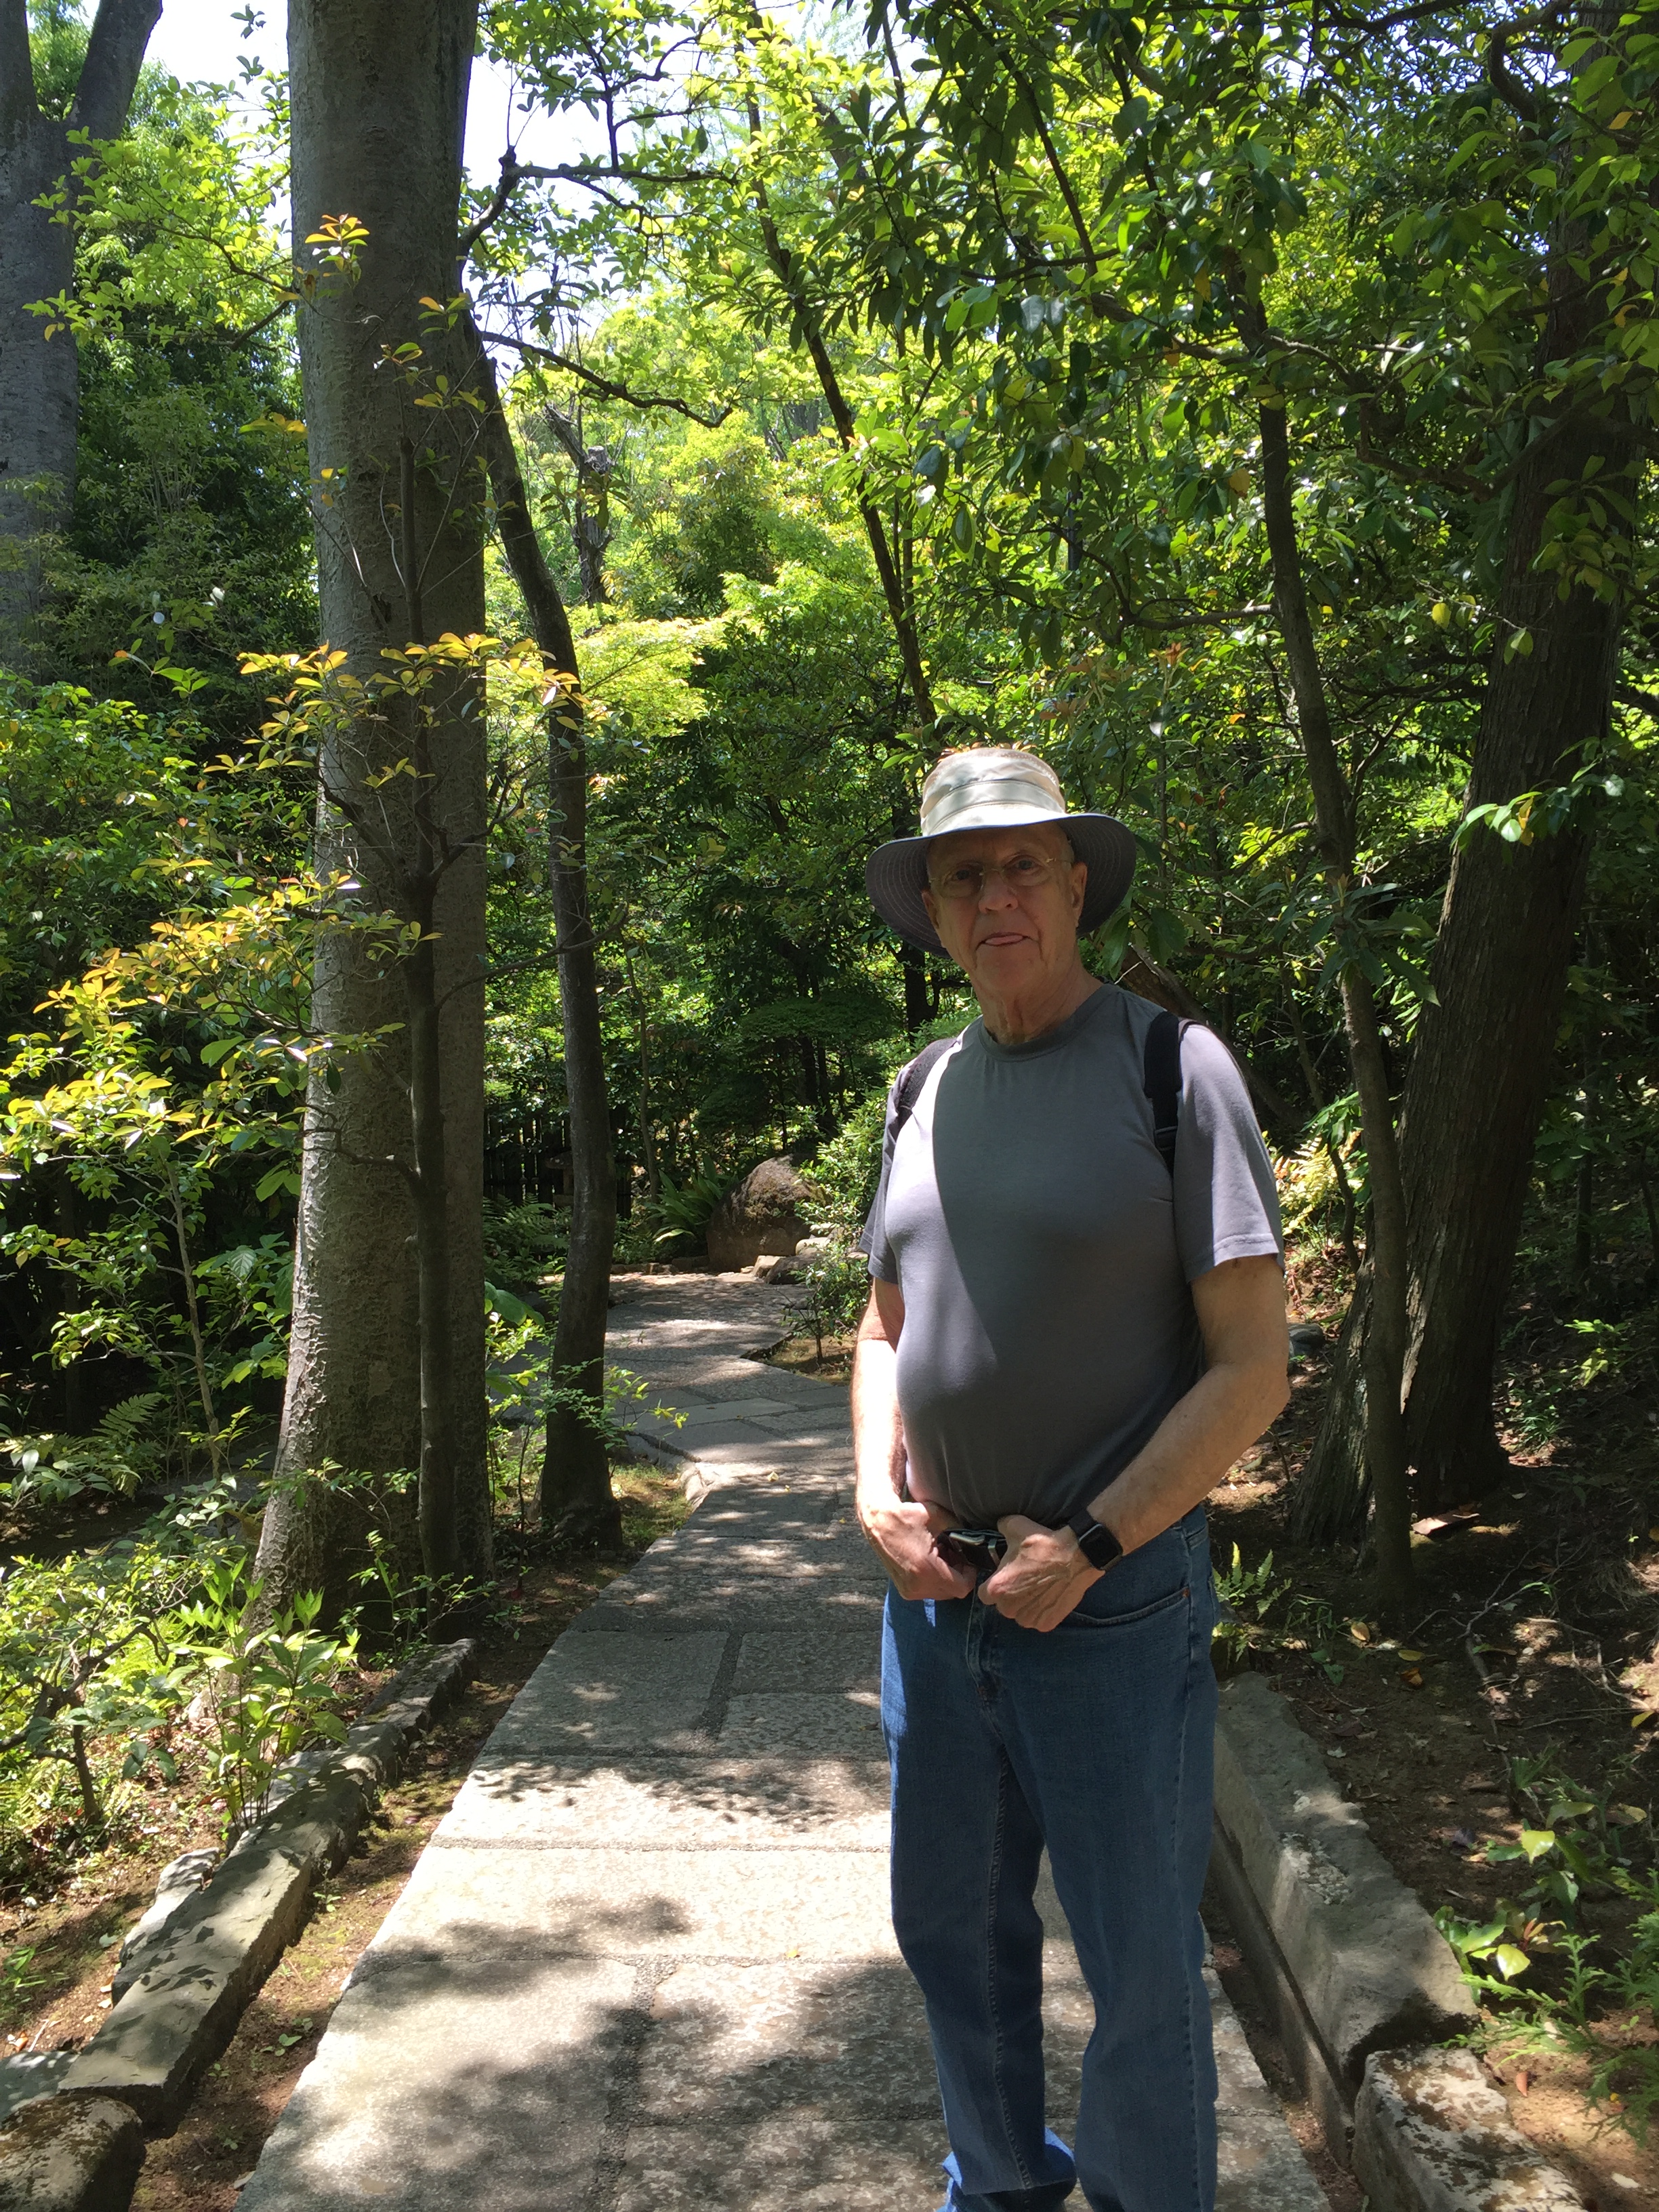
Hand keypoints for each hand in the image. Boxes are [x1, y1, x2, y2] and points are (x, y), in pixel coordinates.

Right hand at [858, 1496, 975, 1600]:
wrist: (878, 1521)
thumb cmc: (907, 1516)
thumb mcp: (939, 1518)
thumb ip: (960, 1530)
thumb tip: (977, 1539)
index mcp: (927, 1569)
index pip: (962, 1587)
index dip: (970, 1574)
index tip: (967, 1560)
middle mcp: (917, 1585)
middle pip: (952, 1592)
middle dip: (958, 1575)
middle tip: (955, 1556)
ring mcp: (909, 1590)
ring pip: (941, 1593)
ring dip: (946, 1578)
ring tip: (941, 1557)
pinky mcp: (904, 1590)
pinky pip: (928, 1591)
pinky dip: (934, 1580)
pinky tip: (929, 1562)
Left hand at [979, 1514, 1100, 1630]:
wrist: (1077, 1557)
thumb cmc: (1044, 1544)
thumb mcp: (1015, 1526)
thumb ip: (1000, 1527)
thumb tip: (999, 1526)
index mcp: (997, 1589)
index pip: (985, 1594)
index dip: (994, 1584)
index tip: (1005, 1576)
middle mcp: (1009, 1609)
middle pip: (1003, 1605)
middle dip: (1010, 1595)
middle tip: (1025, 1579)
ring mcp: (1029, 1619)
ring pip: (1020, 1614)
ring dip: (1025, 1604)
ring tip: (1038, 1587)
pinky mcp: (1046, 1624)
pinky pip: (1038, 1619)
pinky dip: (1042, 1611)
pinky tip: (1049, 1595)